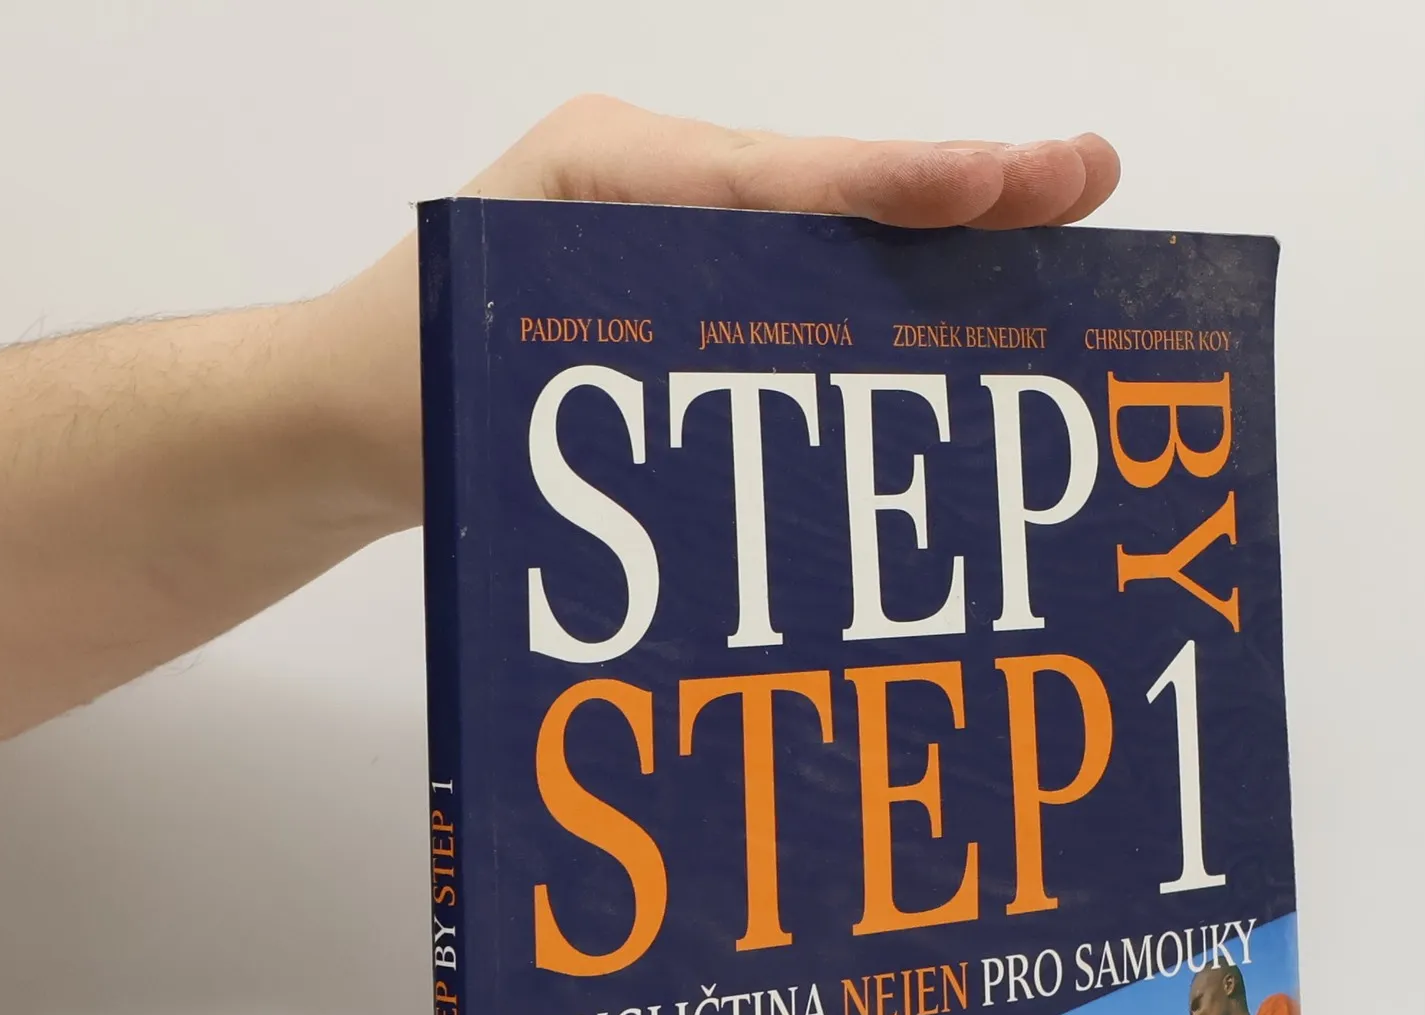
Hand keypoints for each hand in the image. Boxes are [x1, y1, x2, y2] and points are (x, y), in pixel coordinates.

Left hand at [319, 97, 1121, 531]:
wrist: (340, 414)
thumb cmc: (402, 398)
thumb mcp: (496, 390)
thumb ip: (618, 384)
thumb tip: (774, 425)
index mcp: (605, 178)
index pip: (773, 182)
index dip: (886, 192)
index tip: (988, 186)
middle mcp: (654, 182)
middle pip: (829, 185)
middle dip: (958, 187)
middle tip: (1084, 178)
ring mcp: (674, 225)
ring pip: (829, 222)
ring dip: (942, 233)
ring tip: (1061, 215)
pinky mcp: (686, 279)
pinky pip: (802, 270)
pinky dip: (887, 281)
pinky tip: (970, 300)